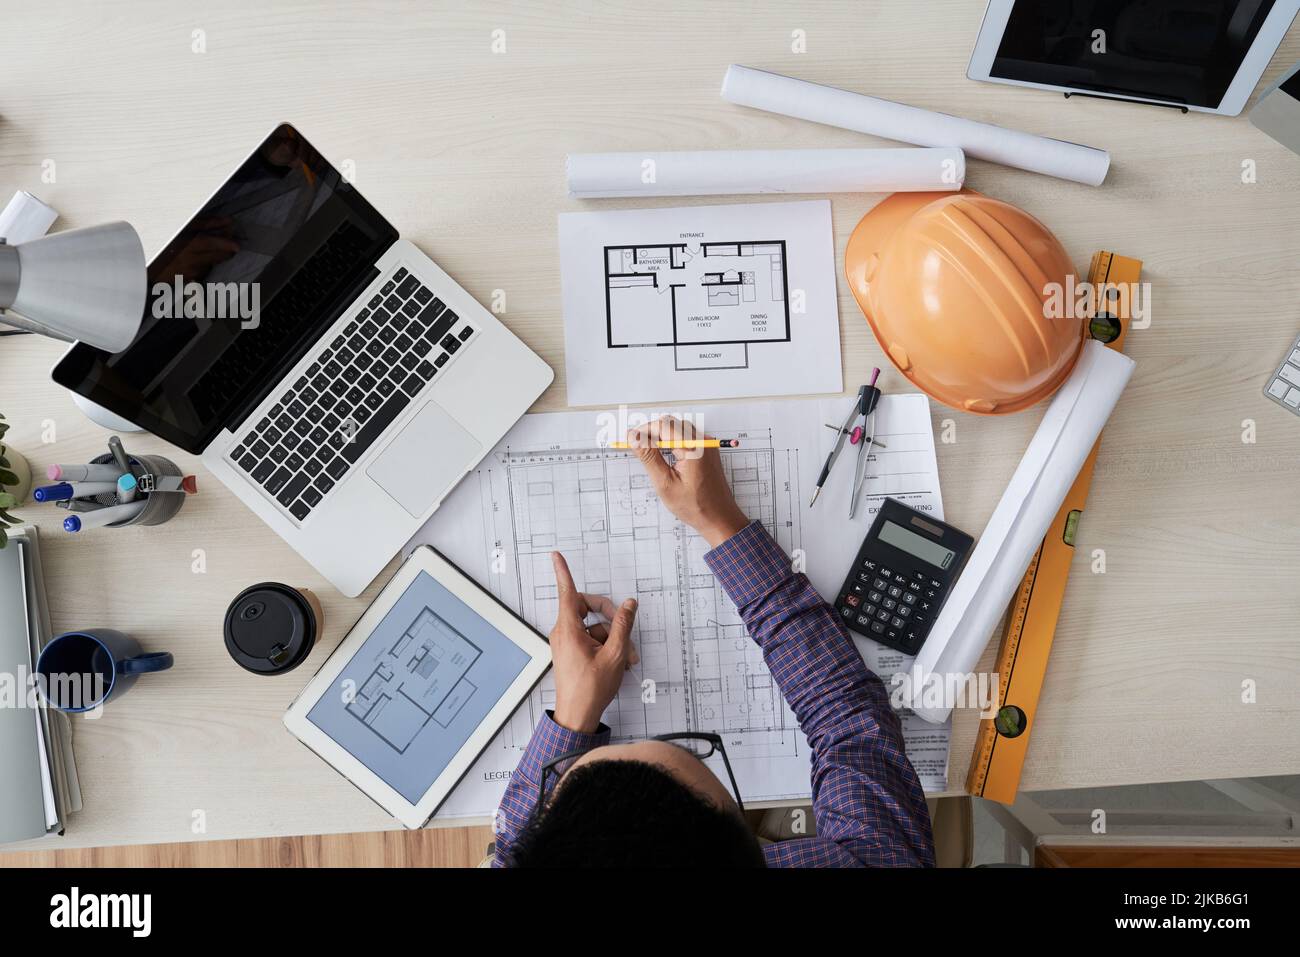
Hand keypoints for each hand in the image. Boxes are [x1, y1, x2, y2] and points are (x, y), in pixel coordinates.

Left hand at [548, 551, 639, 733]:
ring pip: (594, 627)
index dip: (563, 571)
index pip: (567, 593)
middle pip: (587, 608)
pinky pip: (591, 639)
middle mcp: (563, 633)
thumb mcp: (614, 654)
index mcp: (568, 630)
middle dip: (610, 617)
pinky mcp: (572, 652)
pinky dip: (607, 646)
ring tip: (627, 657)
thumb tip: (629, 605)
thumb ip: (622, 625)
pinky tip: (620, 661)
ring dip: (613, 638)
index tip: (556, 555)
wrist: (577, 716)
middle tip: (626, 627)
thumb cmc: (590, 689)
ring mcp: (567, 643)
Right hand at [628, 415, 749, 547]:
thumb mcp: (665, 483)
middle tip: (639, 448)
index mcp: (693, 448)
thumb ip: (648, 457)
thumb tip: (634, 438)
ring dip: (662, 436)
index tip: (631, 440)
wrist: (719, 518)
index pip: (663, 425)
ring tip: (650, 454)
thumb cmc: (696, 506)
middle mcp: (703, 442)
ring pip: (678, 428)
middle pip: (671, 423)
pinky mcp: (707, 450)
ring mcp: (707, 445)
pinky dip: (673, 442)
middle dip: (652, 432)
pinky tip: (665, 457)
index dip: (644, 430)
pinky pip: (687, 437)